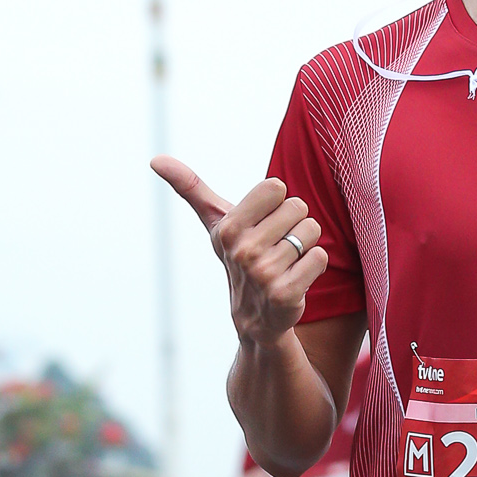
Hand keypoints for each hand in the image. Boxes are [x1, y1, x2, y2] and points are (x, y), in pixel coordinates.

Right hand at [152, 156, 327, 346]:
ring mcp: (264, 273)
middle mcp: (243, 250)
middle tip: (276, 245)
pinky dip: (314, 264)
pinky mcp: (286, 294)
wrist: (255, 316)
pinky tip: (296, 277)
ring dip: (305, 244)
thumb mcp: (214, 222)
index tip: (263, 223)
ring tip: (286, 261)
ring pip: (311, 230)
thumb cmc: (238, 256)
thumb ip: (191, 187)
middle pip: (298, 206)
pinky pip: (320, 257)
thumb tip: (156, 160)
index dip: (276, 204)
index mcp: (228, 227)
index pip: (276, 187)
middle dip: (293, 224)